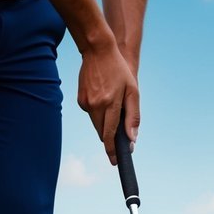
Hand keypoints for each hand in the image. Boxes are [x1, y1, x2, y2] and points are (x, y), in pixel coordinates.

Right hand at [76, 41, 138, 164]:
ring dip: (104, 123)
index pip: (110, 134)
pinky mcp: (80, 100)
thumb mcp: (132, 91)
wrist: (98, 51)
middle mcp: (95, 105)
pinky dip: (98, 112)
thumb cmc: (119, 70)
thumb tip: (132, 138)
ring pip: (96, 124)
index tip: (114, 161)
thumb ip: (133, 116)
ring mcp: (86, 103)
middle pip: (102, 132)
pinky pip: (91, 114)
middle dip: (110, 138)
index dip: (112, 150)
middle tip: (118, 140)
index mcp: (110, 103)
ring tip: (112, 105)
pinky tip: (102, 97)